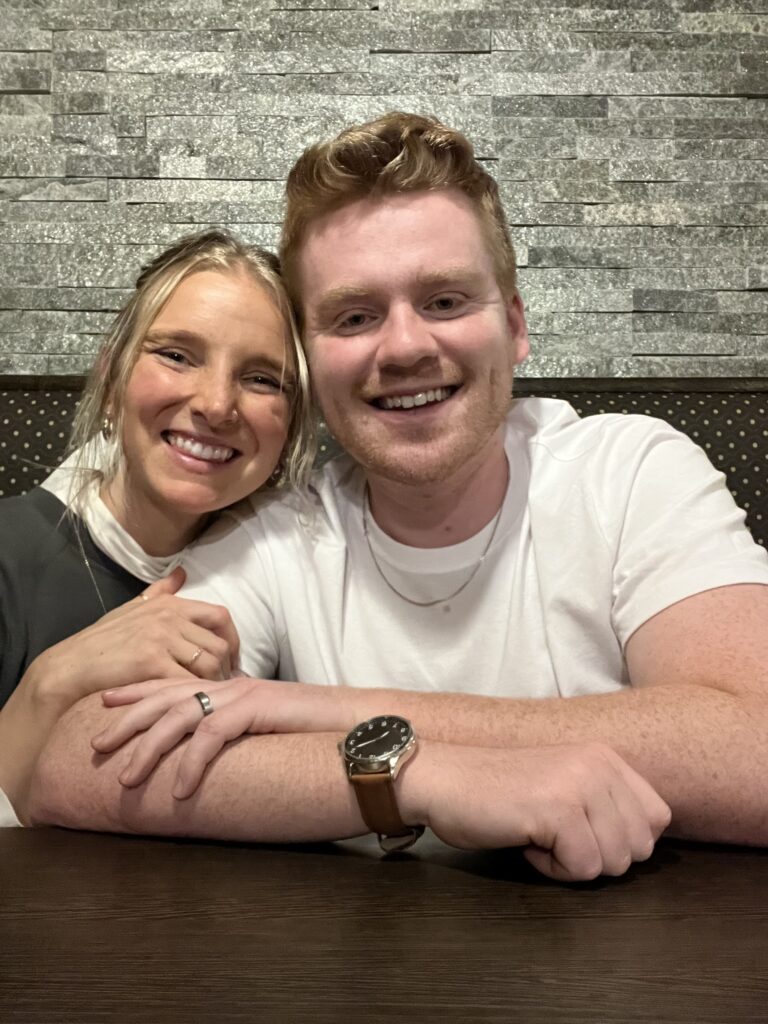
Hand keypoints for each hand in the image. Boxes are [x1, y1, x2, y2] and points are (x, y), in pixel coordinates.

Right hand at [27, 567, 239, 709]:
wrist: (72, 665)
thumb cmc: (102, 640)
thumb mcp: (132, 607)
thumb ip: (160, 591)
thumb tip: (181, 572)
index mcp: (170, 604)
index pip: (220, 615)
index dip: (234, 639)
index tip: (232, 659)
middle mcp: (169, 617)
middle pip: (220, 643)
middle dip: (227, 667)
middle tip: (224, 685)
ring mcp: (161, 639)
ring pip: (210, 663)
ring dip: (216, 683)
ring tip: (211, 697)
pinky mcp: (152, 663)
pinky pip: (188, 680)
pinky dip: (196, 695)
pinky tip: (194, 705)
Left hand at [93, 677, 354, 794]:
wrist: (361, 725)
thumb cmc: (319, 732)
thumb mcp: (270, 732)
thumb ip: (241, 736)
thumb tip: (215, 758)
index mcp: (232, 688)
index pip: (174, 686)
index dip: (137, 694)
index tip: (104, 705)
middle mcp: (233, 686)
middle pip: (166, 697)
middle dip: (127, 720)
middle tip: (97, 744)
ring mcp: (245, 695)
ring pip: (180, 716)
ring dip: (150, 748)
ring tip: (127, 778)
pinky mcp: (259, 709)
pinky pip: (214, 735)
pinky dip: (192, 763)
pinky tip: (180, 789)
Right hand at [402, 741, 670, 881]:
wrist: (443, 778)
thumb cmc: (496, 791)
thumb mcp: (565, 786)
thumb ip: (605, 803)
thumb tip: (641, 846)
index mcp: (606, 757)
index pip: (657, 819)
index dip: (621, 840)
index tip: (579, 831)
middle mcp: (600, 764)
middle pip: (639, 848)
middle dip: (598, 856)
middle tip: (553, 835)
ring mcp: (581, 784)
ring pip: (613, 863)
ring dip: (572, 863)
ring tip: (537, 835)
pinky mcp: (559, 810)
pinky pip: (582, 869)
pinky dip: (552, 869)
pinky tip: (525, 841)